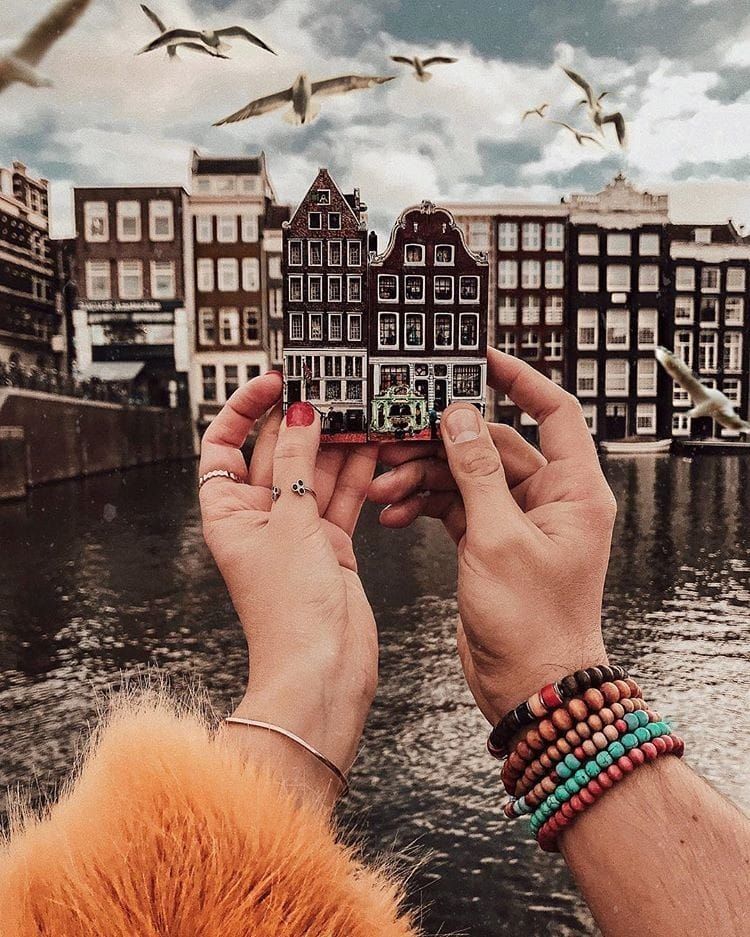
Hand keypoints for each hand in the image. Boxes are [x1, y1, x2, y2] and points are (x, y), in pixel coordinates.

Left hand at [199, 373, 378, 807]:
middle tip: (331, 390)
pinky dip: (357, 473)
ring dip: (336, 443)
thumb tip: (299, 414)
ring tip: (359, 410)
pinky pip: (342, 497)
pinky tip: (373, 446)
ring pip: (315, 472)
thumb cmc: (289, 611)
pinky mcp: (330, 545)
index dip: (245, 409)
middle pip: (275, 453)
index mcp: (228, 512)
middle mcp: (260, 518)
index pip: (225, 444)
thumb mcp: (289, 522)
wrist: (323, 669)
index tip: (274, 381)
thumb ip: (296, 463)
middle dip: (302, 421)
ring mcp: (296, 532)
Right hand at [368, 350, 614, 723]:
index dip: (521, 379)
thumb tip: (461, 416)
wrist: (528, 685)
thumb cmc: (533, 624)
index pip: (555, 411)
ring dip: (425, 477)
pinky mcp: (490, 542)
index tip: (481, 359)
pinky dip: (426, 504)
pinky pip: (455, 506)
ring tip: (385, 486)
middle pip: (493, 445)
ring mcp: (517, 521)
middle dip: (443, 444)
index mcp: (574, 490)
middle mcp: (550, 500)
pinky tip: (396, 511)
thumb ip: (477, 473)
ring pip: (466, 476)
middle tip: (398, 438)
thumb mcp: (498, 538)